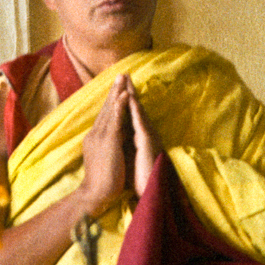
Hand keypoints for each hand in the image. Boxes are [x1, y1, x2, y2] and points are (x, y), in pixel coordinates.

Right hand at [79, 76, 131, 215]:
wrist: (95, 194)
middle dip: (114, 90)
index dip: (111, 100)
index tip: (118, 87)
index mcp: (96, 137)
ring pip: (110, 109)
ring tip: (123, 78)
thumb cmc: (102, 181)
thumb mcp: (104, 157)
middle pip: (106, 107)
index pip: (105, 115)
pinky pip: (115, 120)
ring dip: (117, 92)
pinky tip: (125, 95)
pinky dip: (119, 106)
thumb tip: (116, 138)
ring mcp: (101, 136)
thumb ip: (108, 145)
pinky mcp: (108, 141)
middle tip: (121, 74)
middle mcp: (96, 133)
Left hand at [126, 78, 162, 195]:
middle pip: (135, 108)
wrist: (147, 190)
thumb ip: (124, 142)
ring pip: (138, 111)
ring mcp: (147, 136)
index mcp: (138, 136)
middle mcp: (144, 133)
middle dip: (128, 91)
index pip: (130, 114)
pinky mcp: (147, 141)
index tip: (118, 86)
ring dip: (132, 94)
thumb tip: (117, 135)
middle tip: (124, 74)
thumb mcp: (128, 154)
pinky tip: (129, 98)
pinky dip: (134, 109)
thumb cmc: (138, 177)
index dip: (124, 99)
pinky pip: (139, 121)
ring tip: (126, 79)